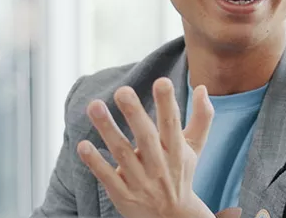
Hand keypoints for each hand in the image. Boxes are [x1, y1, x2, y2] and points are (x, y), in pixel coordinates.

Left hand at [78, 78, 214, 217]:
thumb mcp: (194, 148)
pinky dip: (95, 163)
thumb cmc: (180, 174)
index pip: (172, 124)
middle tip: (123, 91)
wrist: (172, 217)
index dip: (168, 103)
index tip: (162, 81)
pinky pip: (107, 177)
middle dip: (135, 114)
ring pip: (122, 153)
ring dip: (108, 130)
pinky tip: (83, 146)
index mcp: (176, 150)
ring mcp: (140, 181)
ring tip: (94, 106)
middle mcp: (159, 164)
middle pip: (146, 137)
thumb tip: (202, 88)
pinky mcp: (123, 195)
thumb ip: (201, 118)